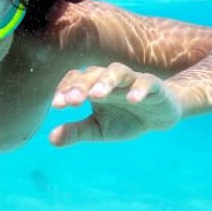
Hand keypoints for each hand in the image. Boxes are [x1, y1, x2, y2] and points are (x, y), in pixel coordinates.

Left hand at [49, 62, 182, 145]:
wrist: (160, 116)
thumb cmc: (125, 119)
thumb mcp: (99, 129)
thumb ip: (76, 132)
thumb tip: (50, 139)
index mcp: (93, 88)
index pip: (74, 82)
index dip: (65, 91)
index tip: (56, 105)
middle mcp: (109, 79)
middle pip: (92, 74)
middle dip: (81, 86)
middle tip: (72, 101)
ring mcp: (131, 80)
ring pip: (117, 71)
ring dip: (106, 81)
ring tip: (96, 95)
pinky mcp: (154, 85)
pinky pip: (146, 82)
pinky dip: (139, 89)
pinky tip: (133, 99)